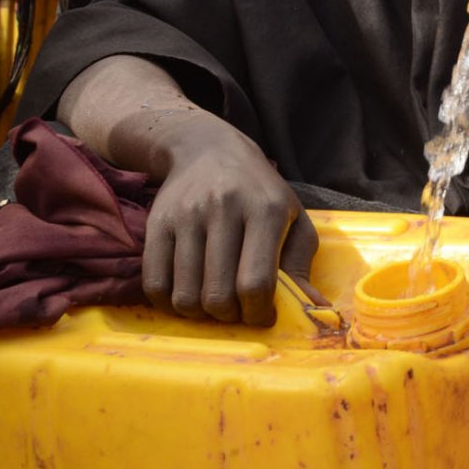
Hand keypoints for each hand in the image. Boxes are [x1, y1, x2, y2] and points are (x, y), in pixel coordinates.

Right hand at [142, 116, 315, 325]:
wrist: (209, 150)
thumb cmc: (261, 193)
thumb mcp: (294, 219)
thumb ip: (302, 265)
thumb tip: (314, 310)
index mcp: (266, 211)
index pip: (256, 282)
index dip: (259, 313)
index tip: (263, 317)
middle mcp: (224, 209)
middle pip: (218, 294)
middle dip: (229, 317)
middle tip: (237, 311)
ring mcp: (186, 216)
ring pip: (184, 294)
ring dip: (200, 313)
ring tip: (213, 302)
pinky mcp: (156, 223)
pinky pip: (154, 283)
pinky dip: (169, 302)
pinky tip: (187, 294)